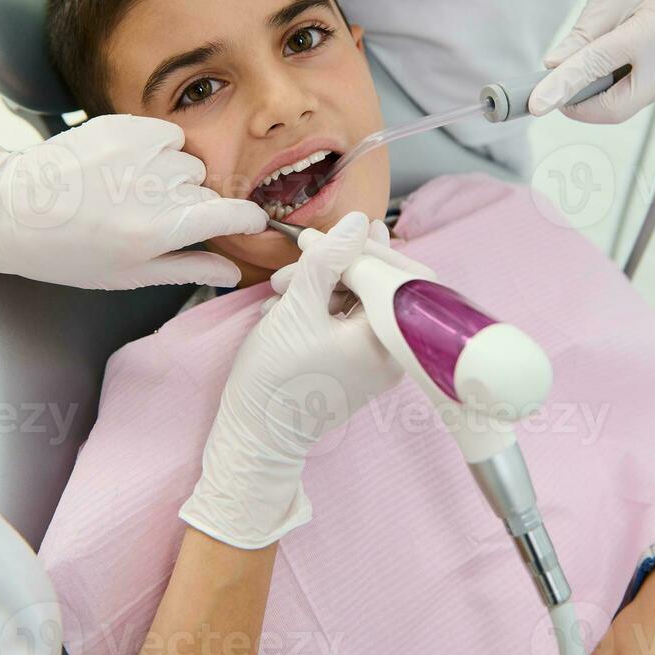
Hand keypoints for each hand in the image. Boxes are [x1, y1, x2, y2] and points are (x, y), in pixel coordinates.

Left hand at [0, 115, 267, 288]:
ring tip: (139, 190)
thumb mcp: (127, 274)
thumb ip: (186, 269)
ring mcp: (136, 152)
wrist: (10, 208)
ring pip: (189, 160)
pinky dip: (160, 148)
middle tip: (162, 216)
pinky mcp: (122, 126)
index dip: (246, 218)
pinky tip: (131, 166)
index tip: (250, 220)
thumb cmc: (66, 252)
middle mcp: (150, 188)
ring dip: (177, 174)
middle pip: (208, 188)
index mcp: (155, 232)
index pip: (228, 214)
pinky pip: (167, 134)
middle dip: (197, 202)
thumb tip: (233, 273)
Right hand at [179, 212, 406, 548]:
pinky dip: (326, 306)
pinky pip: (356, 320)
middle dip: (337, 266)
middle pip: (380, 284)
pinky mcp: (364, 365)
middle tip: (297, 261)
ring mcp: (382, 360)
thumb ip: (329, 260)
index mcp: (388, 338)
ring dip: (325, 285)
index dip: (353, 247)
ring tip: (281, 290)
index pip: (389, 272)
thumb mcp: (297, 307)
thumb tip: (360, 220)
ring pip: (364, 299)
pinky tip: (292, 307)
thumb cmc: (275, 377)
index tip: (316, 236)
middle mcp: (395, 350)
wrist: (259, 434)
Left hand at [529, 0, 654, 123]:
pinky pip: (647, 95)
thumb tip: (552, 69)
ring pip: (631, 103)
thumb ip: (581, 35)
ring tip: (619, 48)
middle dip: (585, 102)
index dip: (563, 88)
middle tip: (565, 84)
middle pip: (618, 108)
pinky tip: (641, 53)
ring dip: (610, 87)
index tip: (538, 104)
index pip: (598, 68)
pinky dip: (631, 82)